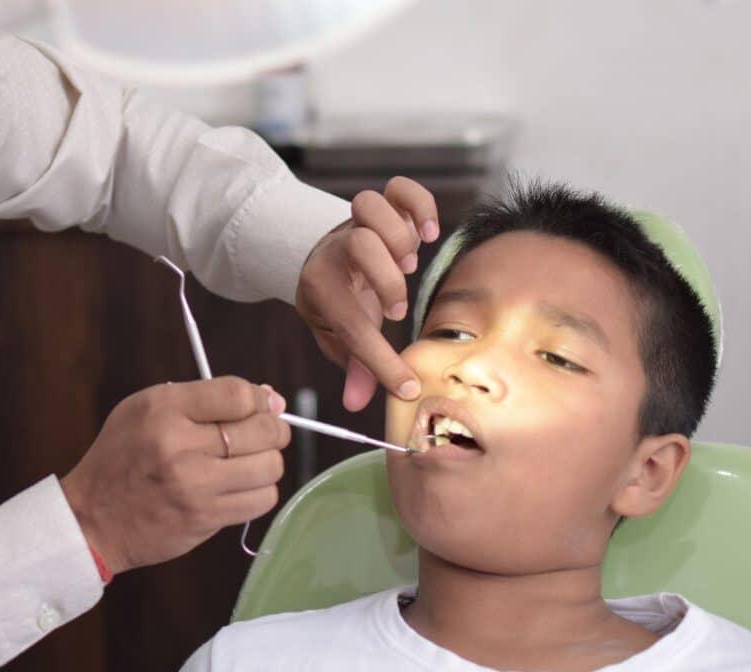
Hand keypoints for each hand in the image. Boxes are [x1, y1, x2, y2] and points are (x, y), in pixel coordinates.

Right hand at [60, 377, 290, 575]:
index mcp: (164, 409)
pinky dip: (259, 492)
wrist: (92, 518)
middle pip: (262, 430)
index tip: (262, 405)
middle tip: (264, 434)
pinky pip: (261, 500)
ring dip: (267, 463)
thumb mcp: (147, 409)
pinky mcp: (205, 518)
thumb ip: (205, 398)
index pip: (237, 393)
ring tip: (249, 463)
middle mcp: (179, 445)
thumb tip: (269, 397)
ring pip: (269, 467)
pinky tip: (241, 487)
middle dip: (273, 429)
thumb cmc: (121, 458)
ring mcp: (194, 485)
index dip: (260, 398)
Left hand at [295, 176, 439, 411]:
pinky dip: (419, 205)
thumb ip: (353, 368)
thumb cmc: (337, 301)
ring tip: (408, 265)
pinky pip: (399, 187)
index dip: (381, 361)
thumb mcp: (337, 336)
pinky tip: (428, 233)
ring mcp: (359, 223)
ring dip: (399, 238)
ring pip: (371, 206)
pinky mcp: (383, 205)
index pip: (351, 324)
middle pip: (361, 245)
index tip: (406, 384)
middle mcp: (337, 250)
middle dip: (387, 280)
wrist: (321, 256)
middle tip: (395, 309)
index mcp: (321, 288)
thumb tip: (358, 405)